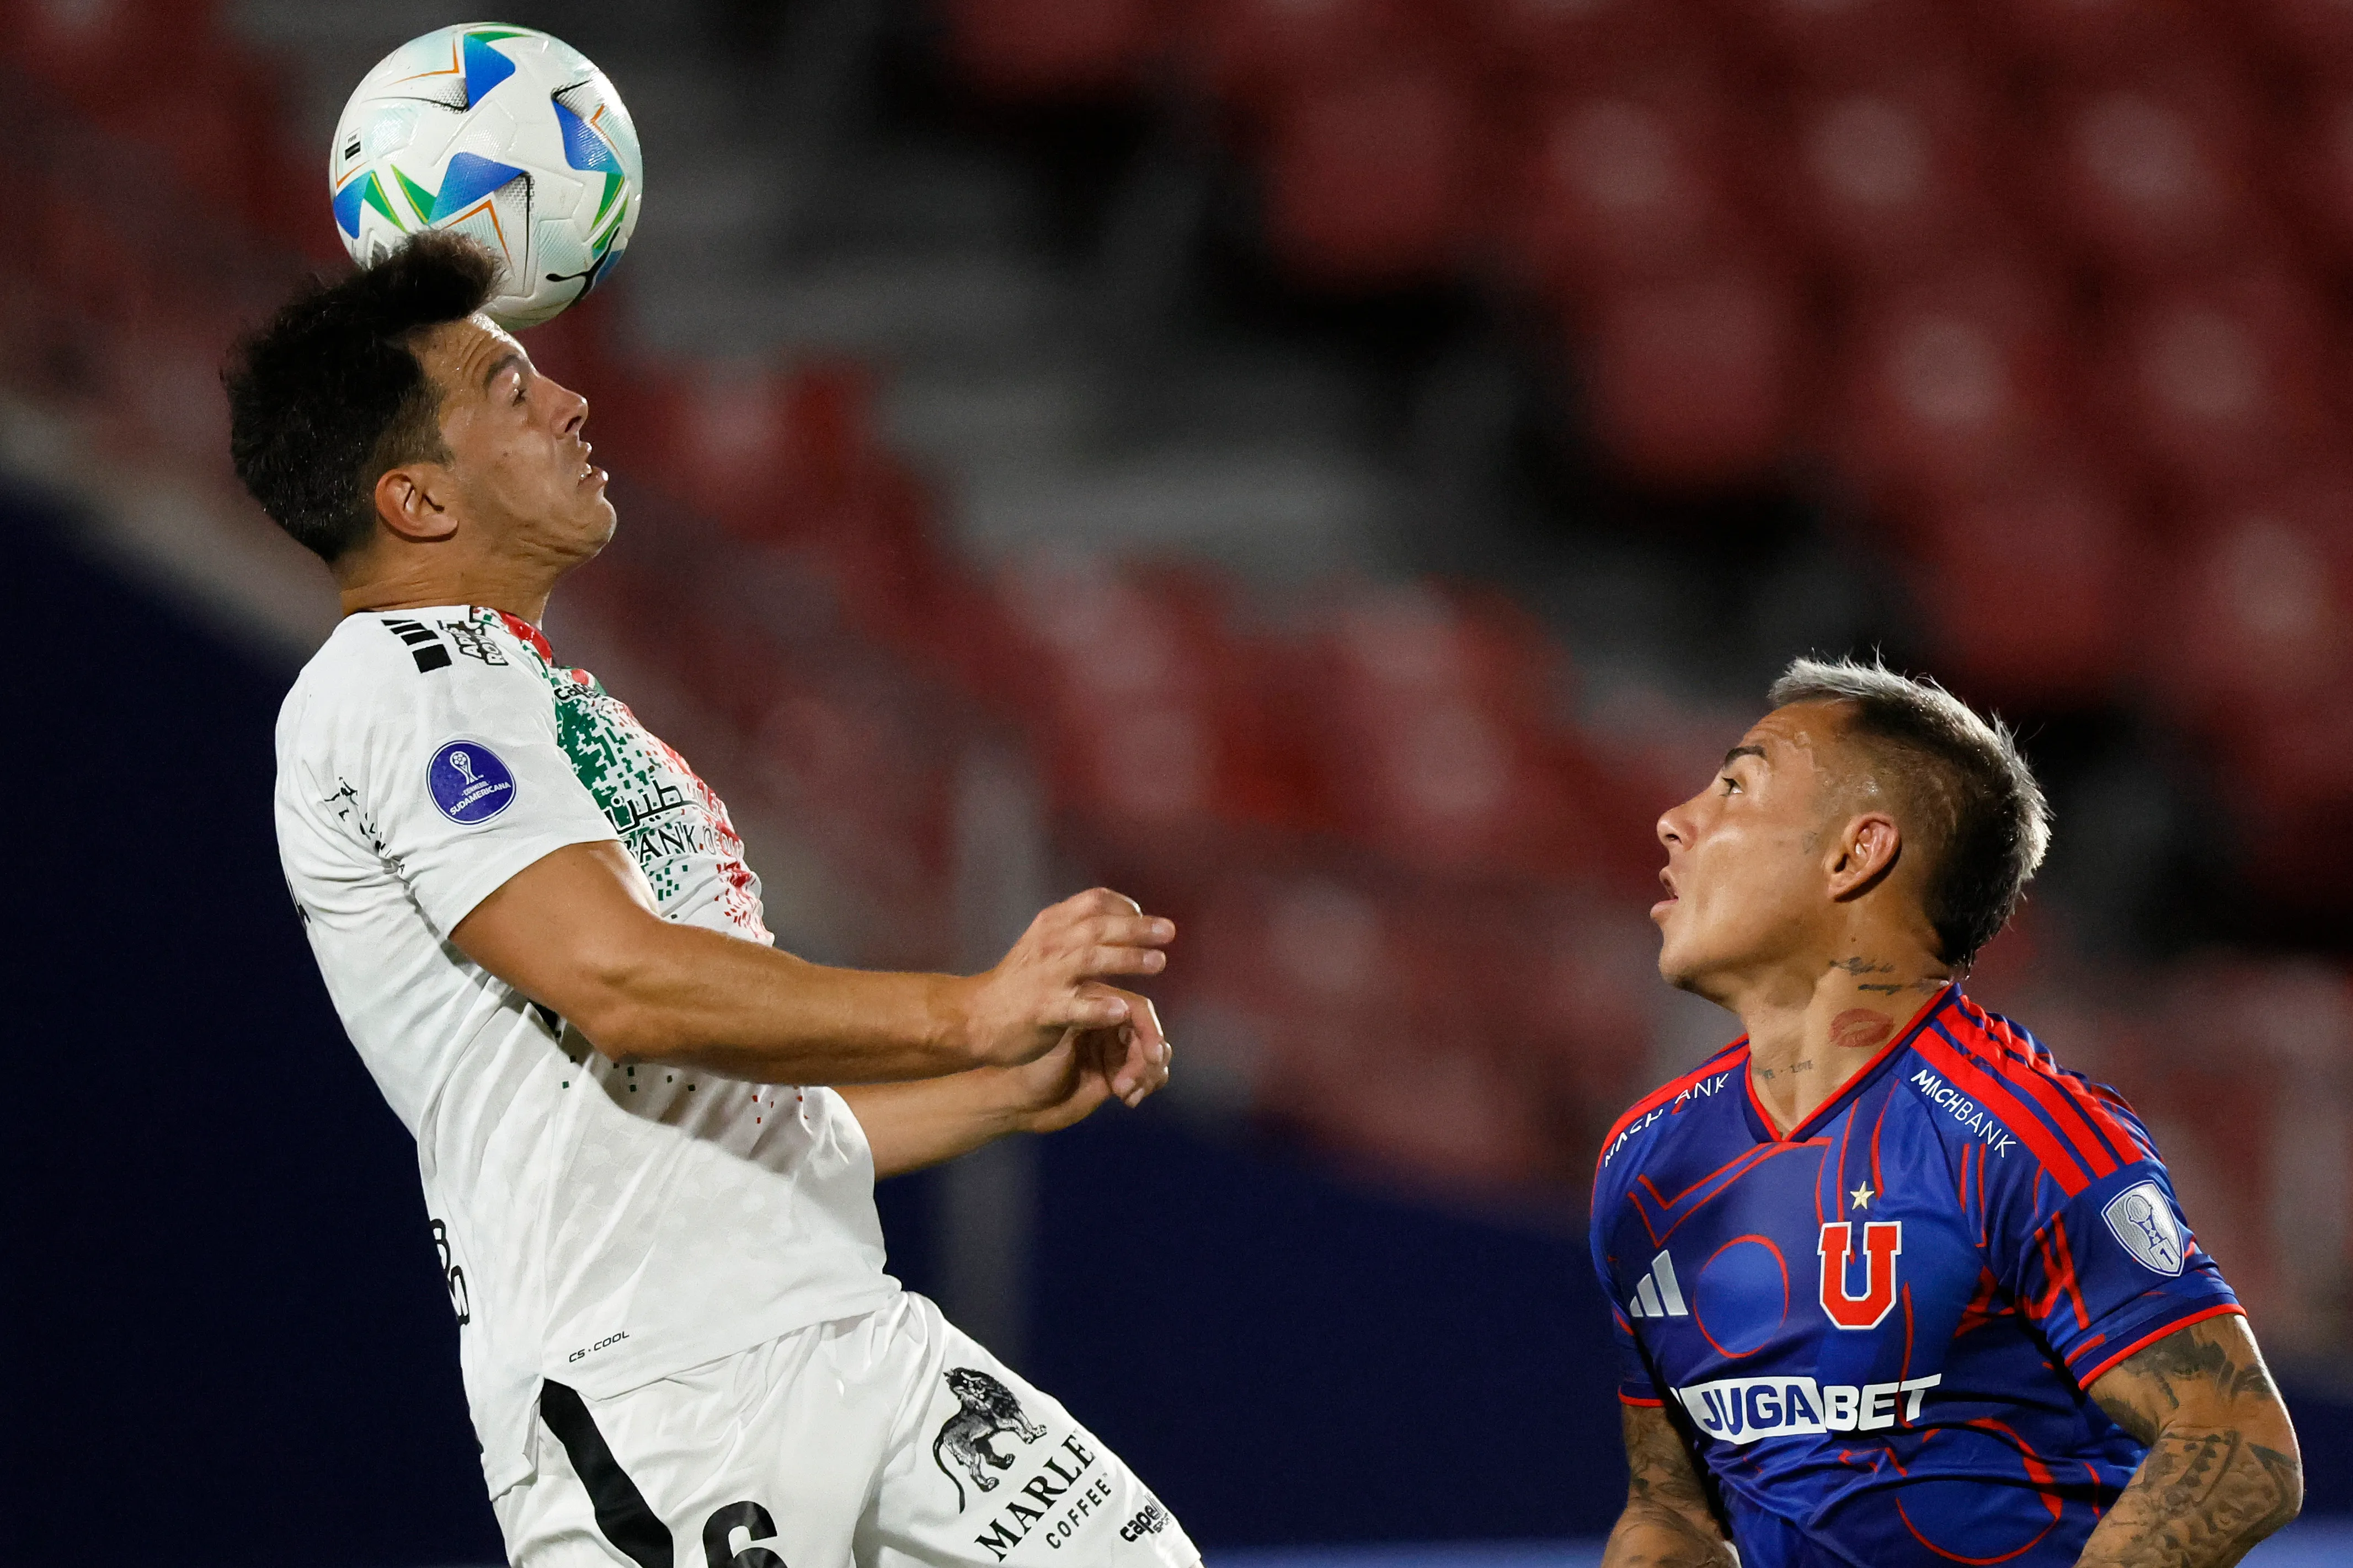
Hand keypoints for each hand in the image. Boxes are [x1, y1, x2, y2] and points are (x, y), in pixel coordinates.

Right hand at [955, 888, 1172, 1068]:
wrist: (974, 1016)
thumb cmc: (1019, 982)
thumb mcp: (1042, 943)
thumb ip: (1075, 930)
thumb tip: (1119, 918)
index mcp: (1051, 924)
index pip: (1094, 901)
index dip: (1125, 907)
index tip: (1145, 918)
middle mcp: (1050, 944)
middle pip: (1099, 927)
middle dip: (1137, 928)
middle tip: (1169, 932)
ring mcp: (1046, 977)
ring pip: (1091, 960)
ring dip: (1128, 959)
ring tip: (1159, 962)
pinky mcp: (1042, 1010)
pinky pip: (1075, 1007)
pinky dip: (1099, 1007)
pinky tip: (1121, 1010)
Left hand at [1002, 1004, 1174, 1133]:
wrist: (1018, 1105)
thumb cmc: (1029, 1069)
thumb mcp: (1058, 1041)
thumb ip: (1087, 1020)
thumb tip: (1121, 1008)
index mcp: (1093, 1006)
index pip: (1136, 1010)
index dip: (1149, 1030)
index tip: (1153, 1055)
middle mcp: (1107, 1025)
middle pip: (1148, 1034)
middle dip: (1147, 1059)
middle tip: (1130, 1085)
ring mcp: (1113, 1051)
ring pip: (1153, 1055)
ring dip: (1148, 1075)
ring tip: (1127, 1093)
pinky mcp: (1117, 1074)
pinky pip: (1148, 1075)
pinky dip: (1147, 1085)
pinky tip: (1129, 1099)